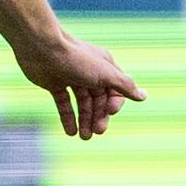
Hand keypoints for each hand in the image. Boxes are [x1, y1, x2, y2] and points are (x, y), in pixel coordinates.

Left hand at [16, 31, 143, 139]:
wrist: (41, 48)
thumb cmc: (75, 59)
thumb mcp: (105, 74)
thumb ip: (124, 86)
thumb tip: (144, 96)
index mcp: (105, 67)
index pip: (115, 92)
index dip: (114, 105)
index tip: (109, 112)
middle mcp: (90, 72)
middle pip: (98, 100)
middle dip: (98, 117)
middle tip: (95, 133)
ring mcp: (72, 77)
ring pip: (82, 103)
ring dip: (85, 120)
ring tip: (84, 137)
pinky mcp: (55, 83)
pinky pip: (64, 103)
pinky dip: (68, 117)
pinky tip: (70, 132)